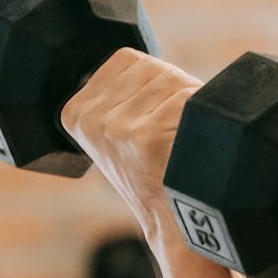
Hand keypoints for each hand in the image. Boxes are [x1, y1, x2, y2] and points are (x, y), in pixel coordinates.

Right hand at [59, 47, 203, 236]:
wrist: (169, 218)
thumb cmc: (151, 168)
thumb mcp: (114, 129)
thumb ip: (119, 92)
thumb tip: (146, 62)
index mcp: (75, 111)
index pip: (126, 59)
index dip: (153, 81)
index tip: (153, 116)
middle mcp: (91, 118)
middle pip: (153, 68)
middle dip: (175, 90)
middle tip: (173, 130)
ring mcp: (116, 127)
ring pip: (173, 81)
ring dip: (190, 103)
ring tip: (181, 138)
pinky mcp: (146, 136)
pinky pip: (189, 99)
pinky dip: (201, 117)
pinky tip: (189, 144)